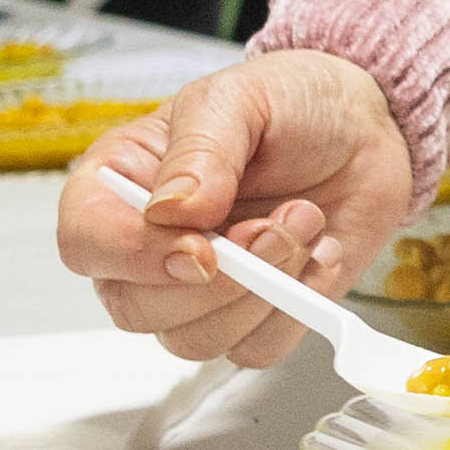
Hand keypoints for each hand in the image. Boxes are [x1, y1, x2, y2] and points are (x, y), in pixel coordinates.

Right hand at [52, 48, 428, 365]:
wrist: (364, 126)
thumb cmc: (290, 103)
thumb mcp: (239, 99)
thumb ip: (201, 151)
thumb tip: (170, 211)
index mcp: (121, 185)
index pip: (86, 243)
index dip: (135, 256)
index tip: (200, 246)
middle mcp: (147, 246)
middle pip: (138, 310)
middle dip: (220, 280)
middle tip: (276, 224)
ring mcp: (197, 288)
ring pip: (196, 341)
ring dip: (264, 292)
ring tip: (304, 222)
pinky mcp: (253, 316)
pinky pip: (256, 349)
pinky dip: (298, 307)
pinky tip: (318, 253)